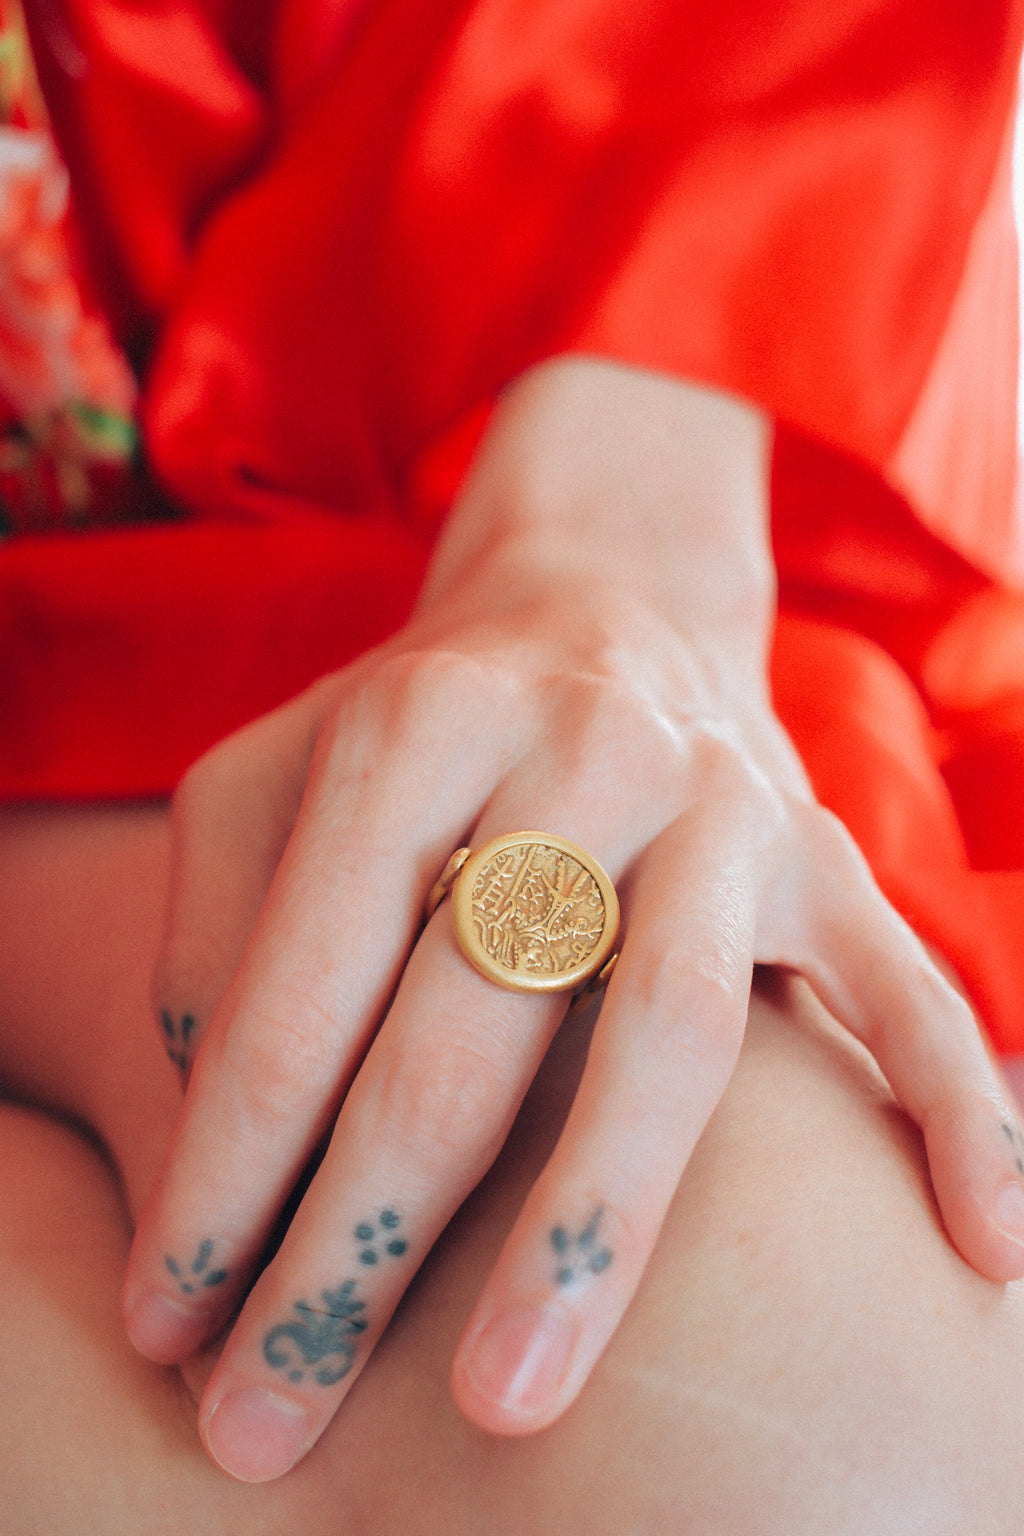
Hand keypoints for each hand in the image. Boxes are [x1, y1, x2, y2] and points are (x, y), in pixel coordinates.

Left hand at [124, 359, 1023, 1482]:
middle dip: (356, 1242)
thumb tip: (209, 1133)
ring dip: (586, 1229)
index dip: (223, 1168)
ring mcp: (719, 804)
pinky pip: (906, 989)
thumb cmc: (419, 718)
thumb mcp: (273, 770)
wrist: (603, 597)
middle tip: (269, 1418)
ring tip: (507, 1408)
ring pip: (668, 1033)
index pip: (302, 986)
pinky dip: (955, 1115)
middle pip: (463, 1030)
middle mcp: (575, 753)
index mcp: (414, 730)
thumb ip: (212, 926)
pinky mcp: (823, 852)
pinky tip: (978, 1255)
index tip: (167, 1322)